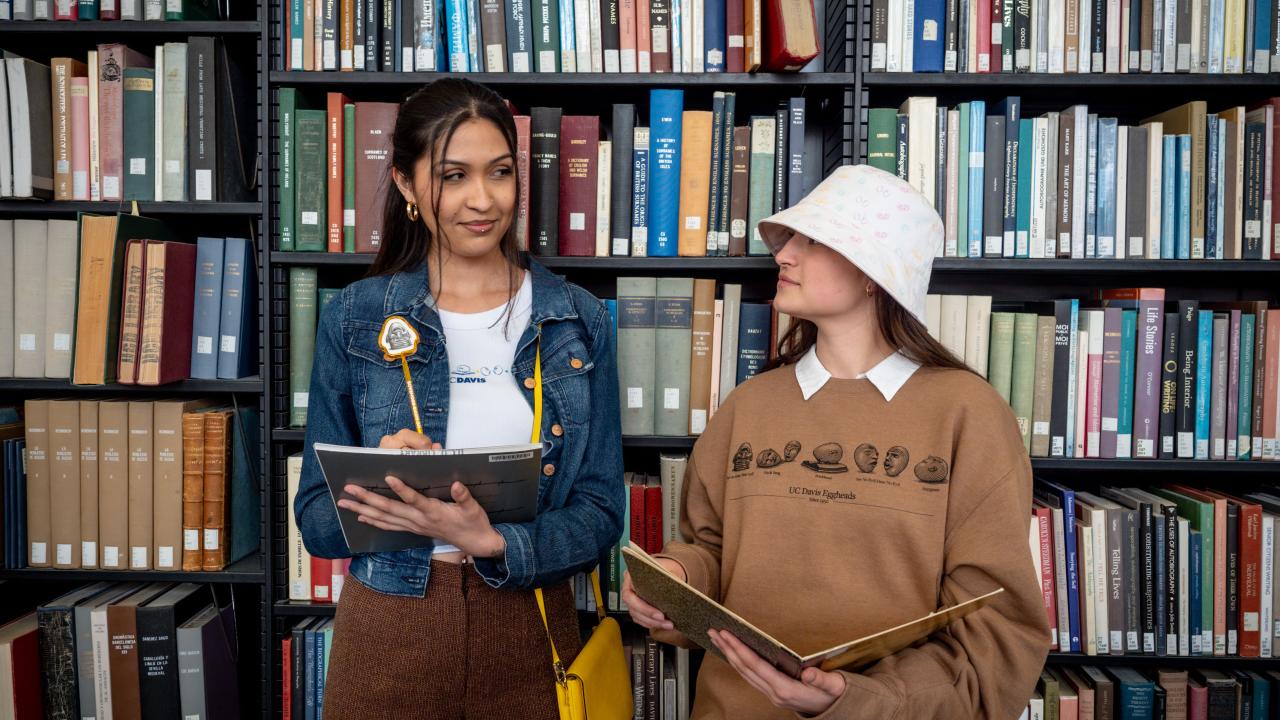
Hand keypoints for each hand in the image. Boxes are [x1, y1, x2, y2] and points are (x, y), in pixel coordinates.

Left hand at [333, 430, 506, 557]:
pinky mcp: (413, 529)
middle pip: (389, 509)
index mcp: (434, 512)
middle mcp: (419, 520)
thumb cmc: (473, 522)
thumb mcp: (474, 508)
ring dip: (363, 509)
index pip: (414, 499)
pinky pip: (388, 526)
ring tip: (345, 502)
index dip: (401, 489)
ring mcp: (414, 526)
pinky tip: (361, 515)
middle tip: (349, 489)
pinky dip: (373, 520)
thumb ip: (464, 496)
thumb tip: (456, 484)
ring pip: (384, 518)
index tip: (388, 477)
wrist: (475, 543)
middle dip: (367, 498)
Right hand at [621, 557, 685, 630]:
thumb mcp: (667, 567)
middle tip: (665, 621)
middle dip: (650, 618)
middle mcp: (628, 589)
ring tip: (668, 625)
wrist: (668, 569)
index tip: (660, 614)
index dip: (644, 608)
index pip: (630, 596)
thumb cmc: (665, 567)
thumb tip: (674, 589)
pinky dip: (652, 624)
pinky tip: (663, 625)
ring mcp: (632, 599)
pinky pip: (641, 619)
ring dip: (653, 623)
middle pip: (634, 609)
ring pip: (638, 616)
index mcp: (630, 577)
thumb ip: (667, 577)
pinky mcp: (638, 608)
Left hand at [708, 629, 846, 715]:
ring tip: (717, 639)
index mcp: (785, 689)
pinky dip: (738, 662)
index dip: (740, 649)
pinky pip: (749, 675)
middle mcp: (773, 692)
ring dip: (729, 655)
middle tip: (713, 632)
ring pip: (744, 673)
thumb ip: (822, 680)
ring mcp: (770, 693)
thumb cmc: (832, 695)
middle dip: (727, 649)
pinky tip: (732, 653)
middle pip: (744, 669)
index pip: (756, 666)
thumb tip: (809, 673)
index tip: (727, 634)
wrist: (833, 710)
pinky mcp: (771, 691)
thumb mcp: (833, 686)